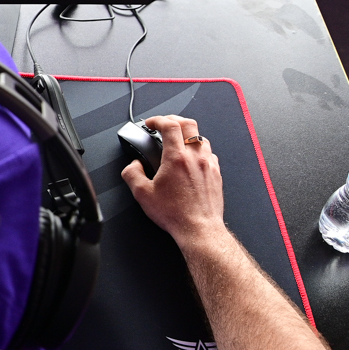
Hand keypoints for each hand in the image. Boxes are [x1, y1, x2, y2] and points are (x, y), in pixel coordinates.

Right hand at [121, 115, 224, 248]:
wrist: (199, 229)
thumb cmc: (176, 214)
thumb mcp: (142, 194)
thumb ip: (132, 174)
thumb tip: (133, 165)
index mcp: (176, 159)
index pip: (170, 125)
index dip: (158, 119)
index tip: (150, 124)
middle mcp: (195, 157)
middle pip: (189, 124)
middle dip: (173, 120)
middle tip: (163, 125)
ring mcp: (208, 164)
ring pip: (200, 137)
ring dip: (187, 134)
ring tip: (177, 141)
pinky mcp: (216, 174)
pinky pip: (209, 153)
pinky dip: (198, 149)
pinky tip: (190, 159)